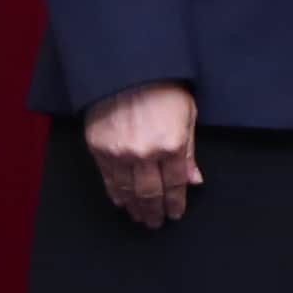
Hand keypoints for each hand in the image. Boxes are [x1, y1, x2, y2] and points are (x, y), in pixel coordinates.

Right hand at [83, 83, 200, 227]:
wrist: (126, 69)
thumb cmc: (163, 87)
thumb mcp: (187, 115)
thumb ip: (189, 151)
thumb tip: (193, 180)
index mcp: (171, 145)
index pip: (174, 184)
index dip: (176, 202)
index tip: (175, 214)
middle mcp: (144, 153)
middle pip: (150, 193)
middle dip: (155, 211)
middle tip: (156, 223)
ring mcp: (119, 153)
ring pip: (127, 190)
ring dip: (135, 207)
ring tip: (140, 217)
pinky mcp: (98, 148)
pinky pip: (108, 179)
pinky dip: (115, 193)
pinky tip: (121, 202)